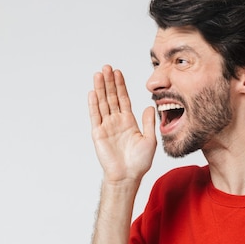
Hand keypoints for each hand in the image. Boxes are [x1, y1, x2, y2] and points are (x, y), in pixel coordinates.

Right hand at [88, 65, 156, 183]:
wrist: (127, 176)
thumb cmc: (139, 162)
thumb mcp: (150, 140)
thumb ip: (149, 123)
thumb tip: (151, 106)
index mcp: (128, 122)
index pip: (123, 99)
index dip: (121, 86)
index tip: (118, 72)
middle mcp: (116, 122)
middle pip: (111, 97)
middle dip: (109, 82)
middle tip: (107, 67)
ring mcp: (106, 127)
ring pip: (102, 103)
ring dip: (100, 89)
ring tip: (99, 74)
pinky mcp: (98, 134)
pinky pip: (95, 116)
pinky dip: (93, 104)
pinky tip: (92, 93)